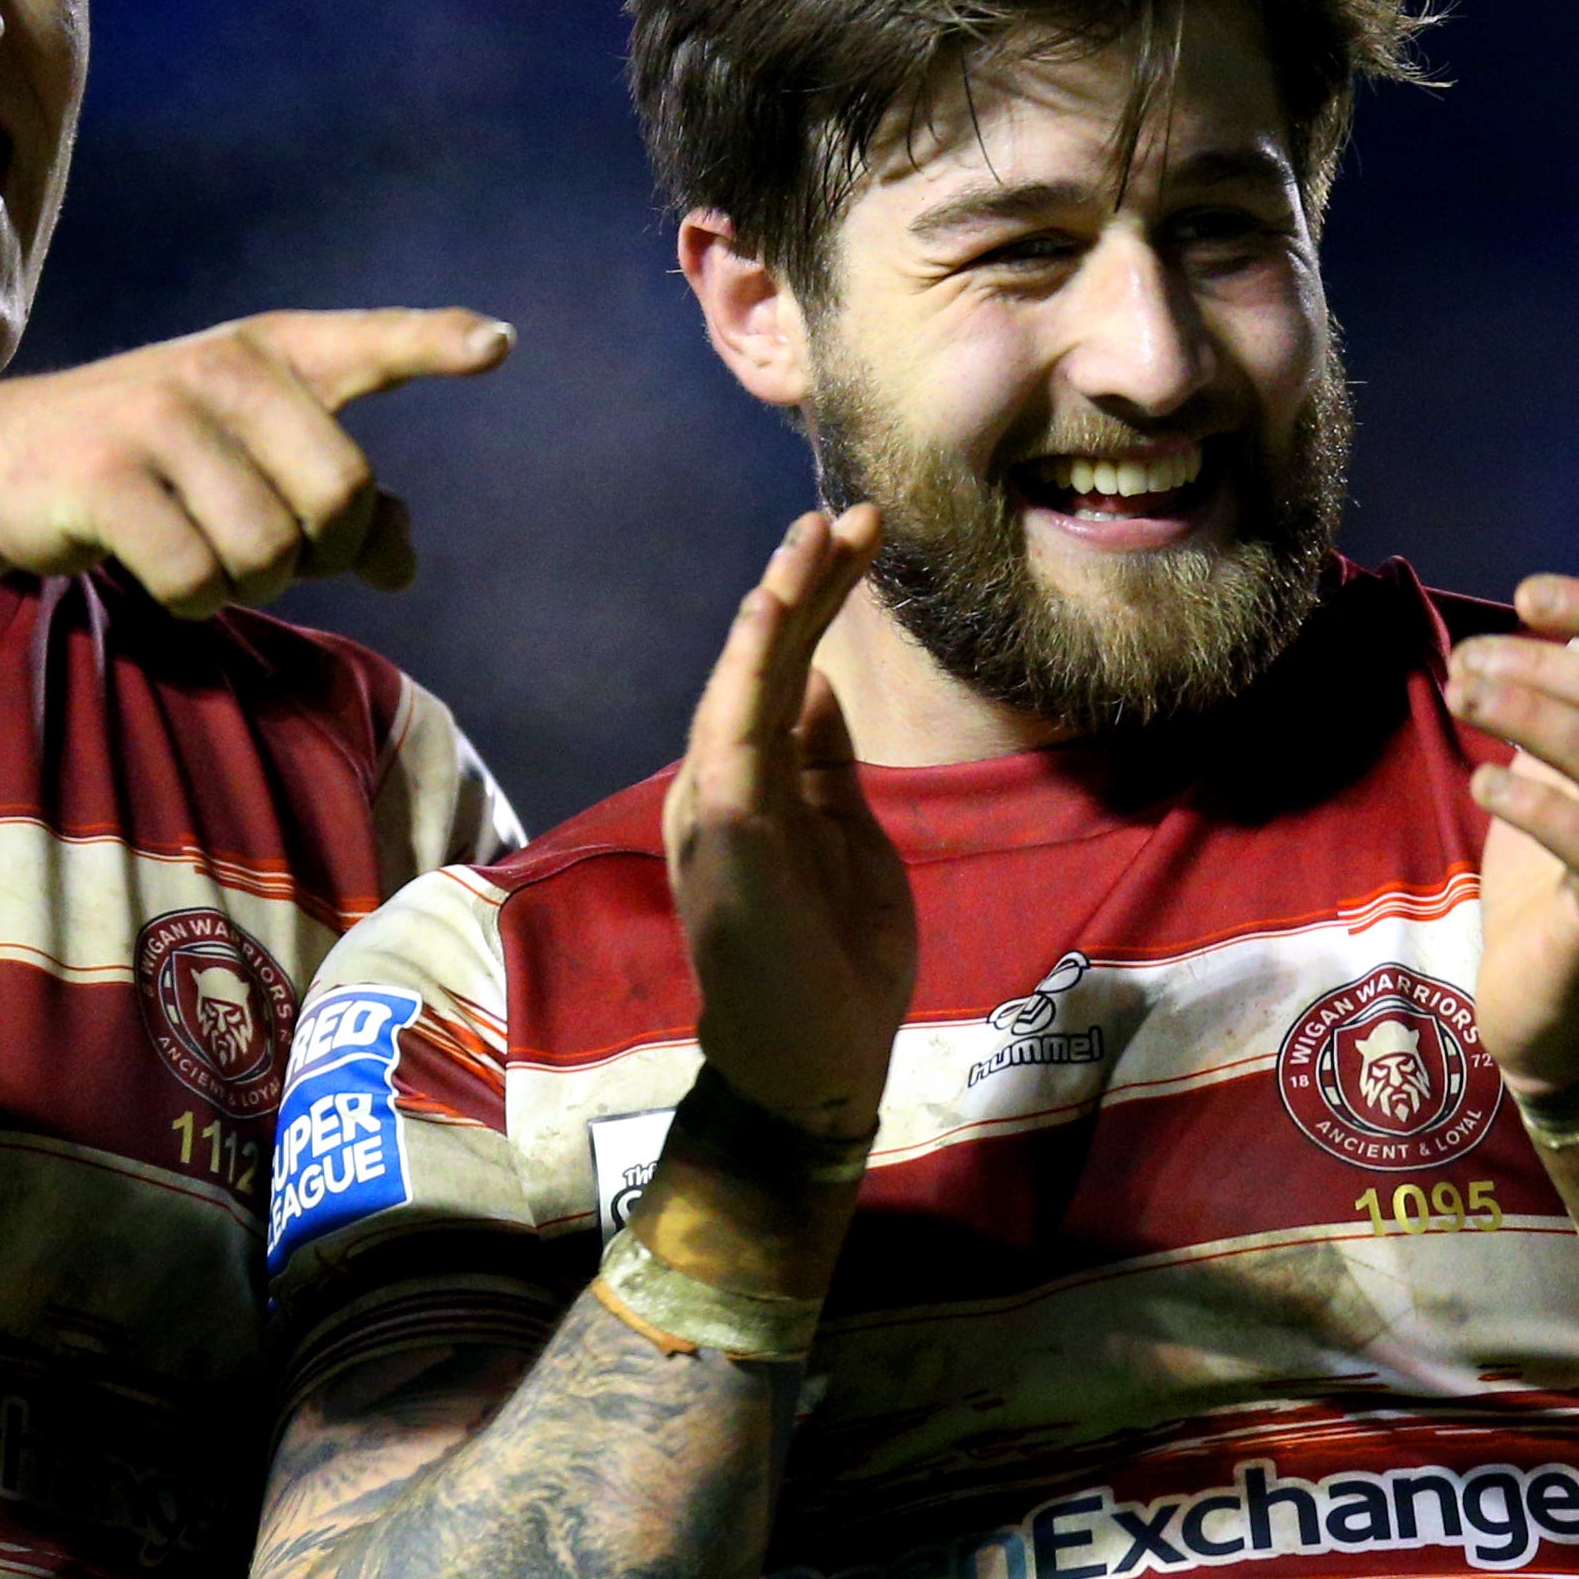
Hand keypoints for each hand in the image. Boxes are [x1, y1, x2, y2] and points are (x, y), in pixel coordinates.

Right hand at [0, 308, 512, 616]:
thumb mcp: (245, 468)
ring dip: (242, 584)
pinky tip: (149, 568)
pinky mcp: (105, 473)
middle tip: (264, 551)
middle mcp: (223, 367)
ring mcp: (161, 414)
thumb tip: (405, 563)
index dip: (435, 345)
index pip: (370, 345)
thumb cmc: (145, 469)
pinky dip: (186, 600)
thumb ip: (335, 506)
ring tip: (192, 550)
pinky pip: (197, 579)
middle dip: (318, 554)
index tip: (498, 347)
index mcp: (269, 353)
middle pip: (343, 496)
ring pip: (270, 551)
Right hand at [663, 506, 916, 1139]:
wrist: (815, 1066)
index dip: (820, 603)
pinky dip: (750, 668)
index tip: (863, 539)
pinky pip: (733, 734)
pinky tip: (774, 611)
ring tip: (812, 536)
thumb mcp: (847, 839)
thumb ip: (824, 764)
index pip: (785, 673)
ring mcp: (715, 810)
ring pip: (740, 684)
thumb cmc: (831, 965)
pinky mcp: (724, 836)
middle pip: (762, 664)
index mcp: (754, 787)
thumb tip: (815, 679)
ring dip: (777, 605)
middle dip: (805, 584)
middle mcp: (721, 787)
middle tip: (852, 512)